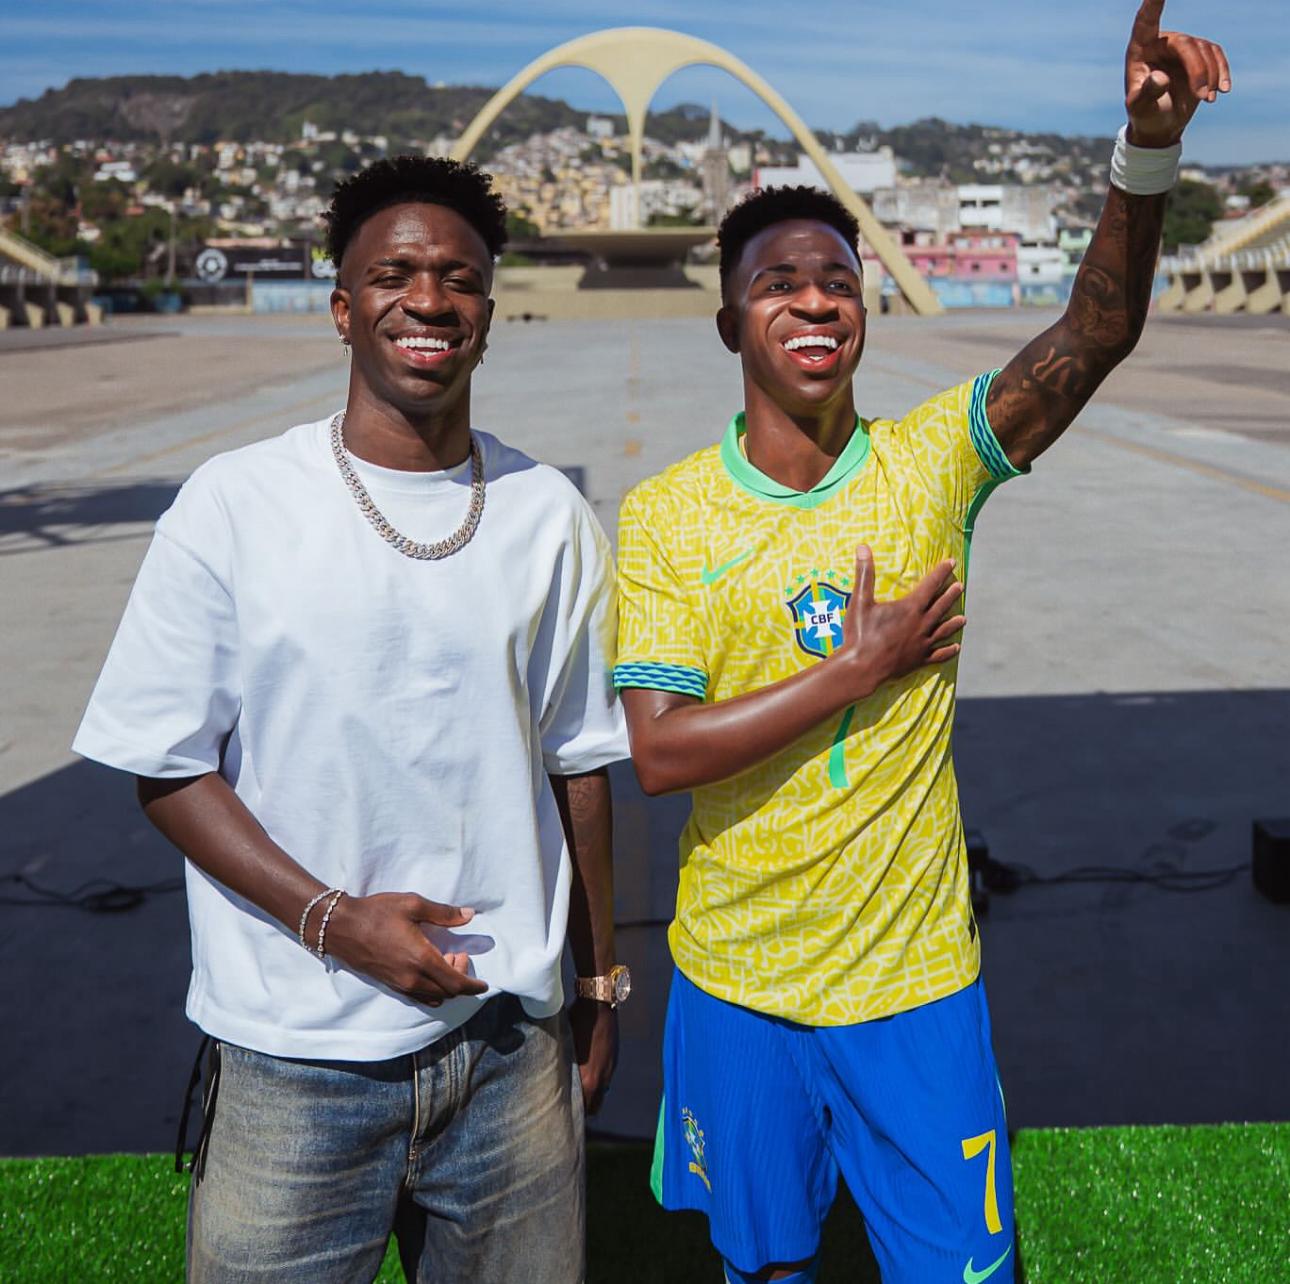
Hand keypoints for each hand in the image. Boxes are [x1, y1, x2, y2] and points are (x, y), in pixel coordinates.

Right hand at [321, 892, 488, 1006]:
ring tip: (445, 961)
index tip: (484, 984)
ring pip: (433, 997)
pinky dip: (432, 990)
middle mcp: (412, 977)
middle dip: (461, 980)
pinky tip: (430, 971)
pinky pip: (418, 996)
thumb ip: (443, 913)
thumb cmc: (377, 912)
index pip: (456, 983)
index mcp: (422, 958)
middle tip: (459, 955)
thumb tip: (468, 916)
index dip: (473, 986)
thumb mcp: (412, 904)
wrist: (340, 927)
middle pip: (447, 992)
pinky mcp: (390, 984)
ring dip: (446, 985)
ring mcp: (399, 984)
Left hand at [568, 997, 618, 1114]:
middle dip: (584, 1108)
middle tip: (570, 1105)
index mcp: (589, 1079)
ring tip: (578, 1089)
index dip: (575, 1114)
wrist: (598, 1003)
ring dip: (592, 1094)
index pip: (584, 1109)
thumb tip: (551, 1079)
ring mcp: (610, 1069)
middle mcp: (602, 1078)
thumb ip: (562, 1066)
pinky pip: (606, 1078)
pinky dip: (597, 1080)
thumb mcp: (564, 1046)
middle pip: (595, 1106)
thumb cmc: (575, 1023)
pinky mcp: (614, 1059)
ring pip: (601, 1092)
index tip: (563, 1113)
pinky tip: (587, 1070)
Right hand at [836, 545, 963, 696]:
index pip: (931, 585)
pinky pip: (938, 655)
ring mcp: (922, 643)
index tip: (951, 562)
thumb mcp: (860, 601)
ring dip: (953, 622)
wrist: (862, 667)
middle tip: (960, 586)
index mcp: (910, 608)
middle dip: (951, 594)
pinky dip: (948, 651)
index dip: (941, 572)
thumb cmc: (860, 634)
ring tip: (963, 618)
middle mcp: (922, 624)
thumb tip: (862, 547)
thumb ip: (864, 574)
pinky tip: (956, 648)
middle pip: (941, 606)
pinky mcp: (919, 660)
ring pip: (943, 630)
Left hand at [1125, 0, 1230, 147]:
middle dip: (1198, 71)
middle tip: (1202, 97)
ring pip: (1204, 50)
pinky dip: (1221, 72)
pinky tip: (1223, 90)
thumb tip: (1159, 78)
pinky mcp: (1199, 55)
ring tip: (1207, 100)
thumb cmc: (1144, 115)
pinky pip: (1216, 55)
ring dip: (1209, 76)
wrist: (1160, 125)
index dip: (1153, 4)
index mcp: (1140, 50)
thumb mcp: (1140, 109)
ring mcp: (1181, 47)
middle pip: (1186, 44)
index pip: (1145, 21)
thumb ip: (1147, 93)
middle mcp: (1161, 42)